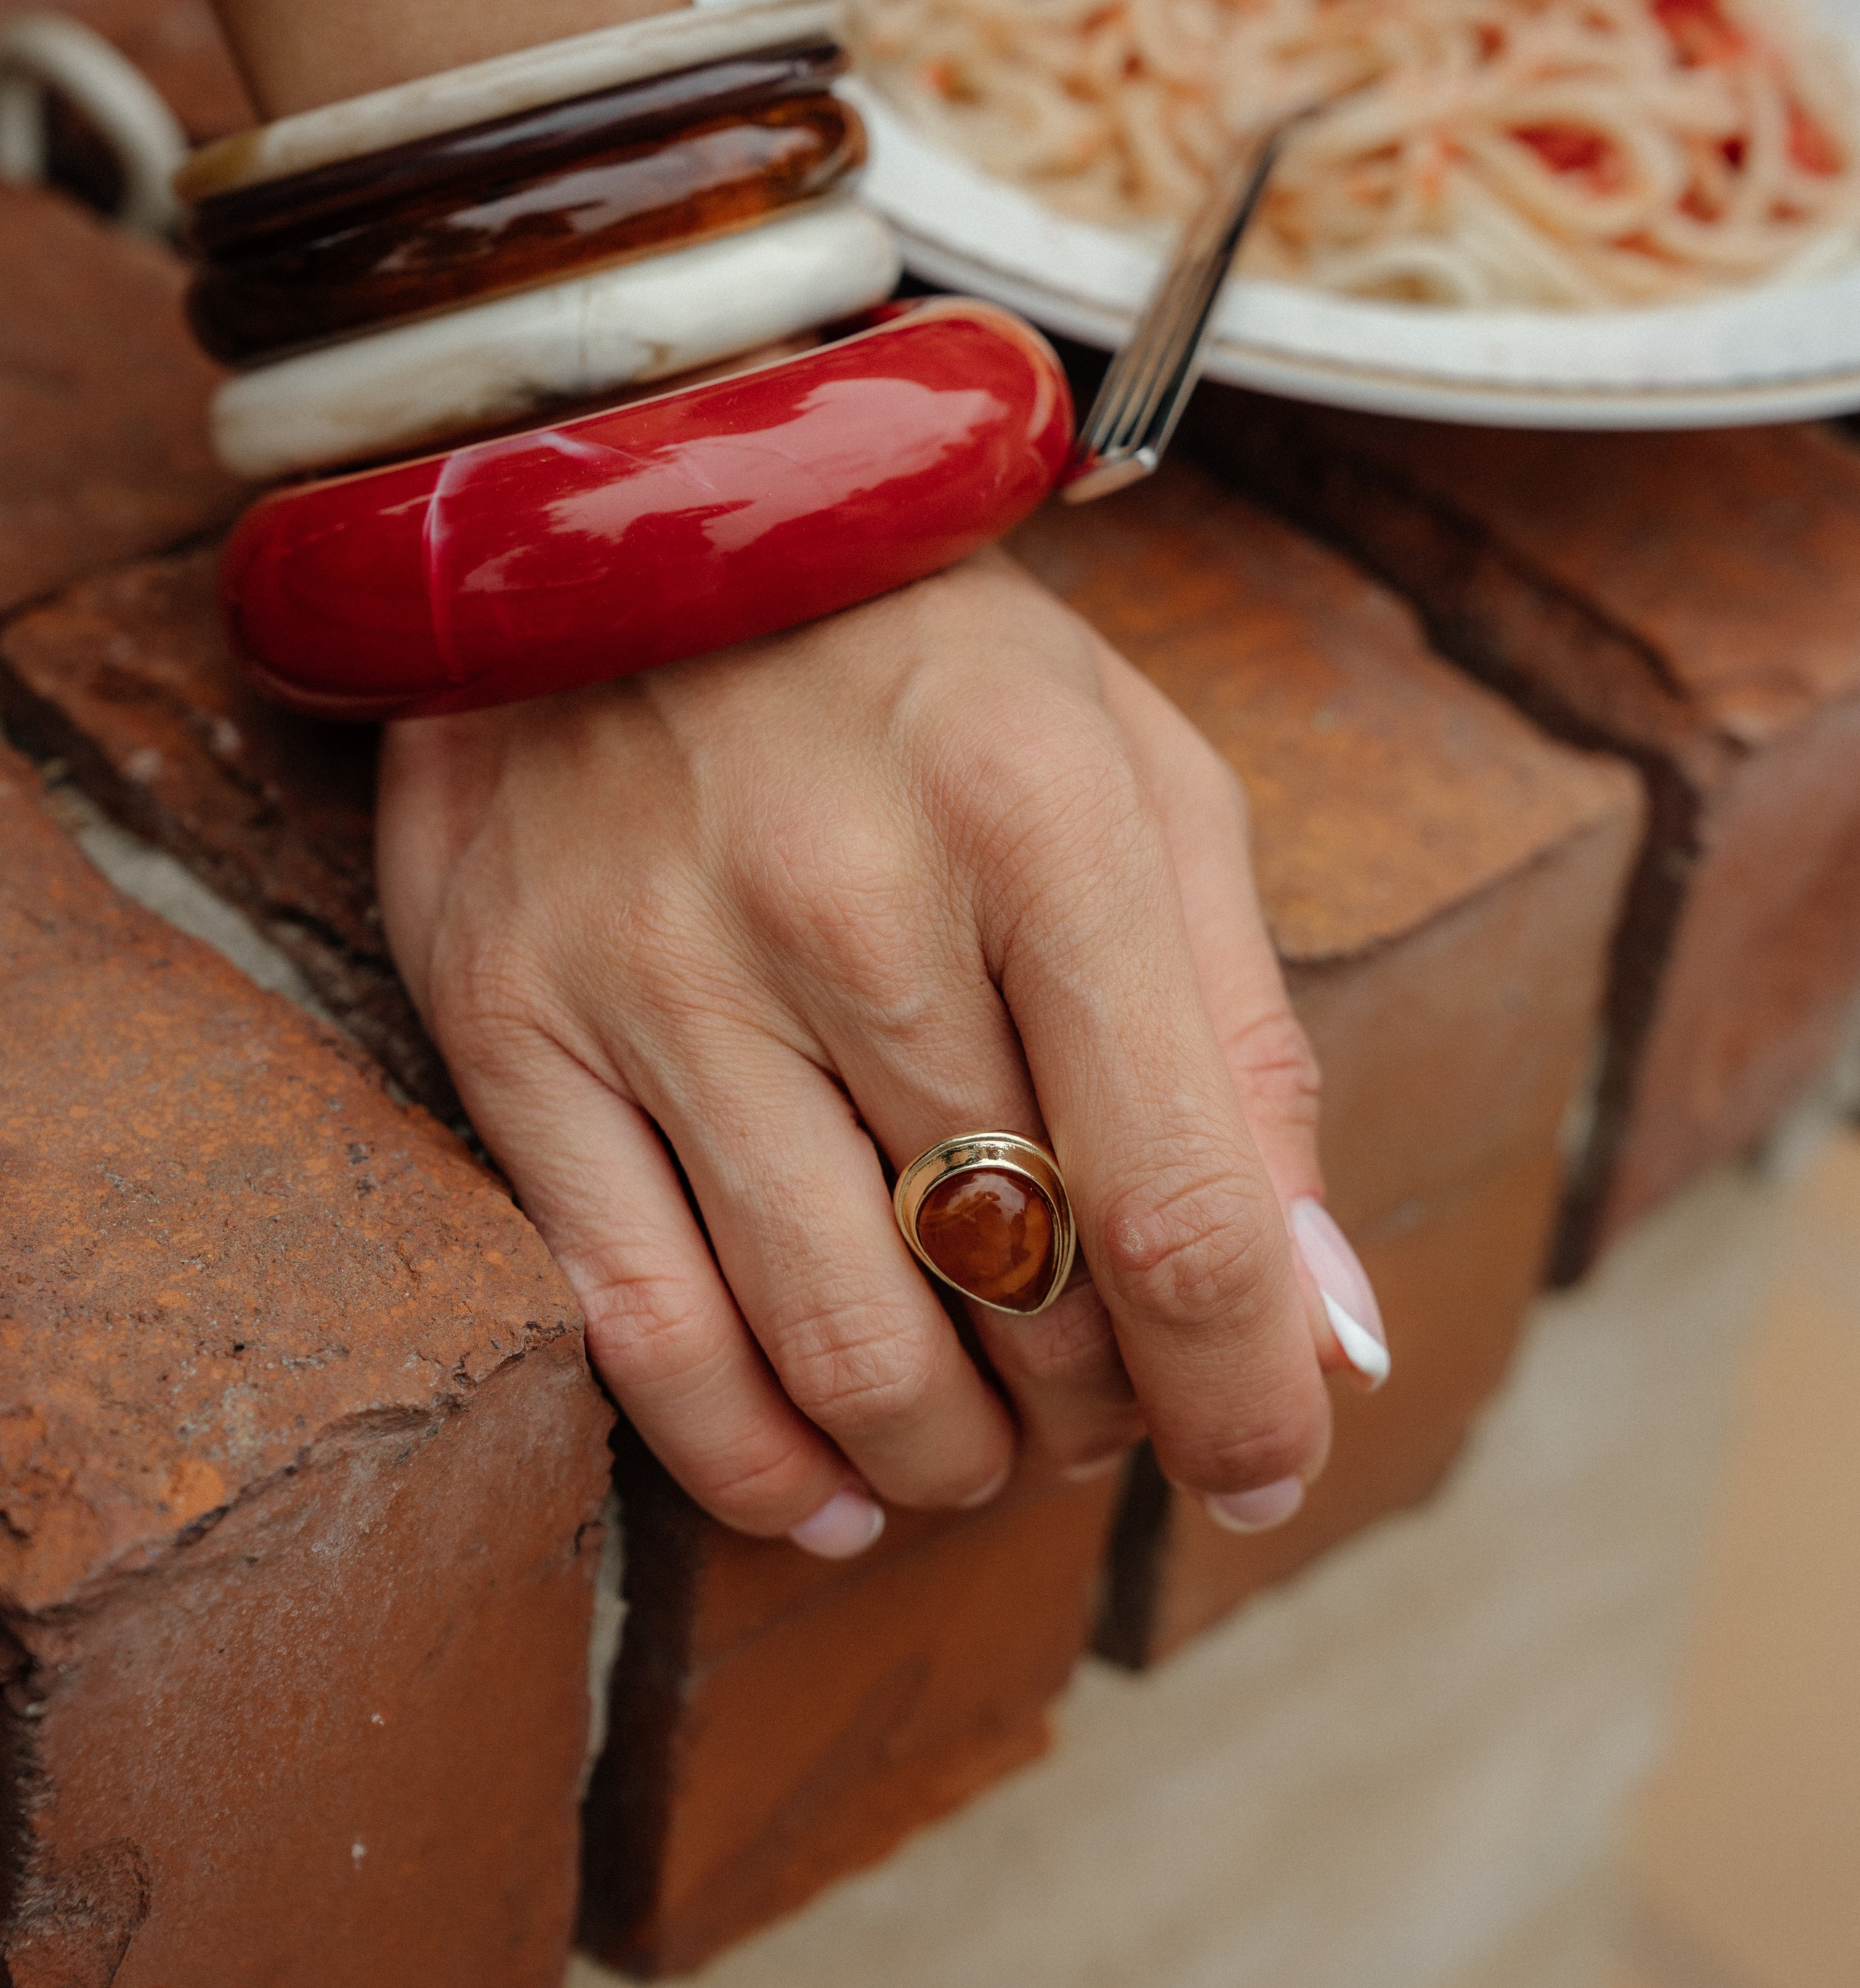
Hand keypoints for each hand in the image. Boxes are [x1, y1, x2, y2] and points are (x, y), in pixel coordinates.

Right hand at [376, 549, 1386, 1553]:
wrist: (620, 513)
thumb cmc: (926, 664)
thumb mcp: (1137, 776)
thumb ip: (1244, 1036)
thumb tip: (1322, 1318)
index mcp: (1040, 819)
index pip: (1178, 1207)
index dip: (1249, 1391)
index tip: (1270, 1464)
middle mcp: (847, 902)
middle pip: (1022, 1295)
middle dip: (1100, 1404)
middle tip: (1107, 1390)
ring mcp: (660, 974)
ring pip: (840, 1349)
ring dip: (949, 1451)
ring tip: (985, 1434)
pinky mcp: (514, 1027)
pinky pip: (642, 1333)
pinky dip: (754, 1460)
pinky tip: (830, 1480)